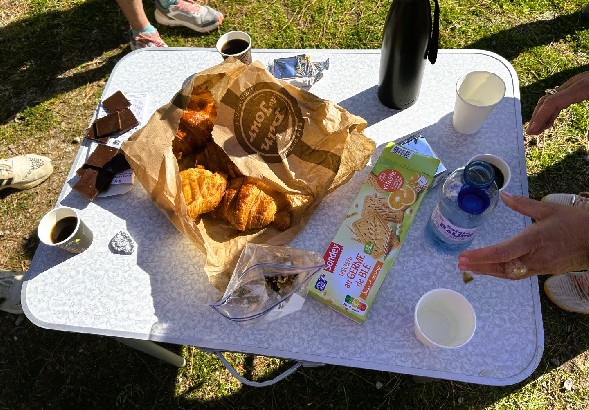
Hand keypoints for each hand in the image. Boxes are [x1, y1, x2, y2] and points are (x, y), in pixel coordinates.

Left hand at [457, 192, 588, 279]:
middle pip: (501, 267)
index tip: (464, 256)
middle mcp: (534, 257)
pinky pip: (517, 274)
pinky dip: (501, 272)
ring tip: (469, 267)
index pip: (502, 252)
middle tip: (459, 264)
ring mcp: (539, 267)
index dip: (481, 256)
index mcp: (534, 240)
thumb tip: (503, 195)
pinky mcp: (543, 271)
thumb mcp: (548, 209)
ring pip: (508, 273)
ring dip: (488, 271)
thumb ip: (522, 204)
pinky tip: (491, 269)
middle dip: (479, 266)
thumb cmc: (575, 222)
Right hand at [526, 70, 588, 134]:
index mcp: (581, 87)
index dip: (539, 117)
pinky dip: (553, 109)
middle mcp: (576, 82)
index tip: (532, 131)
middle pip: (549, 98)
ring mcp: (577, 82)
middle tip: (531, 132)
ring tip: (538, 129)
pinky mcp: (580, 83)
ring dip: (543, 113)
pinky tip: (549, 121)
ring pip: (553, 97)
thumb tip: (588, 139)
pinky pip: (561, 96)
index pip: (552, 102)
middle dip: (537, 116)